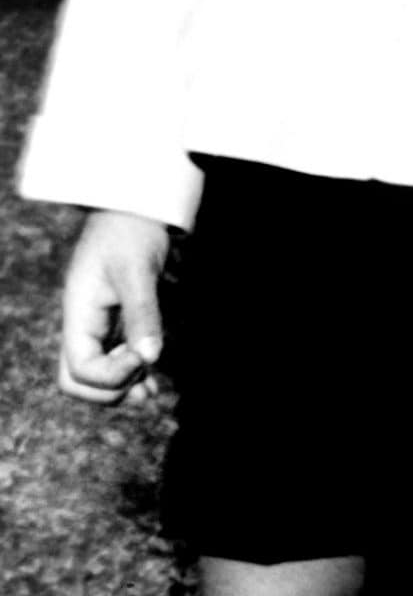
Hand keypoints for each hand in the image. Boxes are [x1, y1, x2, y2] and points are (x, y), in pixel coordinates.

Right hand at [60, 210, 168, 403]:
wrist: (135, 205)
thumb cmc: (132, 230)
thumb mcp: (138, 269)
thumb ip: (142, 312)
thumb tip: (149, 357)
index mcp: (78, 313)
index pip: (78, 369)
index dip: (109, 375)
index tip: (141, 356)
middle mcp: (82, 323)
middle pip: (77, 380)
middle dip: (108, 390)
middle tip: (143, 382)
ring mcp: (96, 323)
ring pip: (94, 374)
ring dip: (120, 386)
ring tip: (151, 387)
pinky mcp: (113, 319)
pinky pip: (111, 358)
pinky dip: (128, 372)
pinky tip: (150, 379)